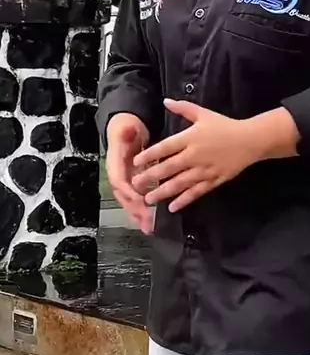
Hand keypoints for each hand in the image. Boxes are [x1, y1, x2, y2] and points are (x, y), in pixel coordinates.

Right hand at [106, 113, 153, 233]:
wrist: (124, 128)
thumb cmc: (126, 127)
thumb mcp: (126, 125)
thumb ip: (127, 130)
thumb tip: (127, 130)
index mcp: (114, 162)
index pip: (119, 180)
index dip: (129, 192)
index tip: (141, 201)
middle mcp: (117, 175)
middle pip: (123, 196)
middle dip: (135, 210)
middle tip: (148, 222)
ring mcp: (123, 181)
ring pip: (128, 202)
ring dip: (138, 216)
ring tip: (149, 228)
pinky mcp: (130, 184)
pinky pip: (133, 201)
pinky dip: (140, 212)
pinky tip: (148, 223)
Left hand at [132, 100, 299, 212]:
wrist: (250, 140)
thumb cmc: (225, 126)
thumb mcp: (203, 113)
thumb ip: (183, 108)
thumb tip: (165, 101)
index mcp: (190, 138)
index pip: (165, 147)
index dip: (149, 155)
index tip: (136, 162)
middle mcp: (194, 155)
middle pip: (168, 168)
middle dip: (150, 177)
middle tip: (135, 185)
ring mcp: (204, 170)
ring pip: (180, 183)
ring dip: (163, 192)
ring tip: (149, 199)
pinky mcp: (214, 181)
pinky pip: (196, 192)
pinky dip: (184, 200)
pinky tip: (172, 207)